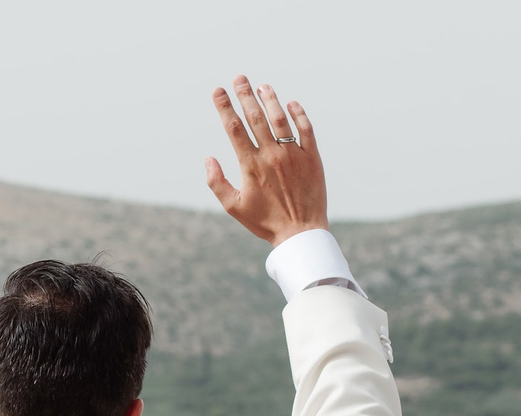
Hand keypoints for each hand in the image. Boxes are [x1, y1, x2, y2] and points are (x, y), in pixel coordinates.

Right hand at [203, 76, 327, 246]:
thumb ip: (217, 182)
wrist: (301, 232)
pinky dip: (298, 114)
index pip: (233, 129)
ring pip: (280, 119)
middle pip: (255, 117)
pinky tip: (290, 103)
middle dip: (245, 95)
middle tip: (239, 78)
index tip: (218, 91)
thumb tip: (208, 158)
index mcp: (250, 166)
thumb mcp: (234, 207)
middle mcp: (271, 156)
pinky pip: (306, 129)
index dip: (224, 107)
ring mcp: (293, 155)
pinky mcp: (312, 157)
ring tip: (262, 86)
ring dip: (270, 100)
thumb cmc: (265, 222)